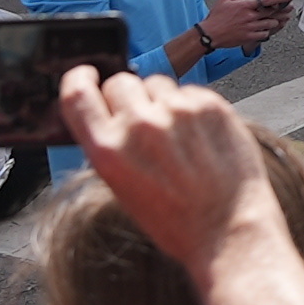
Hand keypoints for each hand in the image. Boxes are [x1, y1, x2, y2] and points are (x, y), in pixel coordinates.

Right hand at [56, 68, 270, 273]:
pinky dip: (191, 107)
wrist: (228, 230)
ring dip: (161, 100)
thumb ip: (113, 145)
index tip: (86, 74)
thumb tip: (111, 112)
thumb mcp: (123, 187)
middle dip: (127, 97)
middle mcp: (139, 125)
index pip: (76, 94)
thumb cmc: (174, 219)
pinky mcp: (211, 105)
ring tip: (178, 137)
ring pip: (157, 83)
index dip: (78, 78)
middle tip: (143, 120)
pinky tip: (201, 137)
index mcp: (107, 150)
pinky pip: (190, 92)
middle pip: (120, 83)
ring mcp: (177, 111)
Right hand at [201, 0, 289, 51]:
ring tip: (274, 19)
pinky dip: (266, 31)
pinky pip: (264, 34)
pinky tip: (264, 29)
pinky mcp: (249, 37)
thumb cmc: (215, 18)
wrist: (209, 34)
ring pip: (270, 23)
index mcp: (245, 5)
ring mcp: (250, 27)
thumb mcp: (225, 0)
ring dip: (274, 21)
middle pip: (272, 11)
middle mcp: (250, 16)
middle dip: (282, 9)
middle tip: (287, 8)